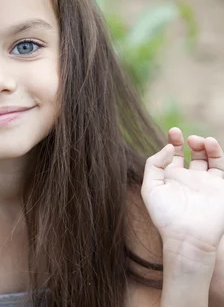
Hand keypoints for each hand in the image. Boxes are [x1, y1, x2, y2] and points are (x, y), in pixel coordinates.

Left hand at [141, 128, 223, 254]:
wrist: (188, 236)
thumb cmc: (165, 215)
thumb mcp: (150, 187)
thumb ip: (154, 164)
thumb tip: (169, 147)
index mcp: (170, 179)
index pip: (173, 155)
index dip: (173, 141)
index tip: (173, 131)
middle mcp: (188, 179)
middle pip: (192, 154)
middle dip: (190, 141)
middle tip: (186, 137)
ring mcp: (205, 183)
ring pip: (208, 158)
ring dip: (204, 145)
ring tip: (198, 140)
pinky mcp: (220, 187)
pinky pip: (220, 166)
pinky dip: (217, 153)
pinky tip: (209, 144)